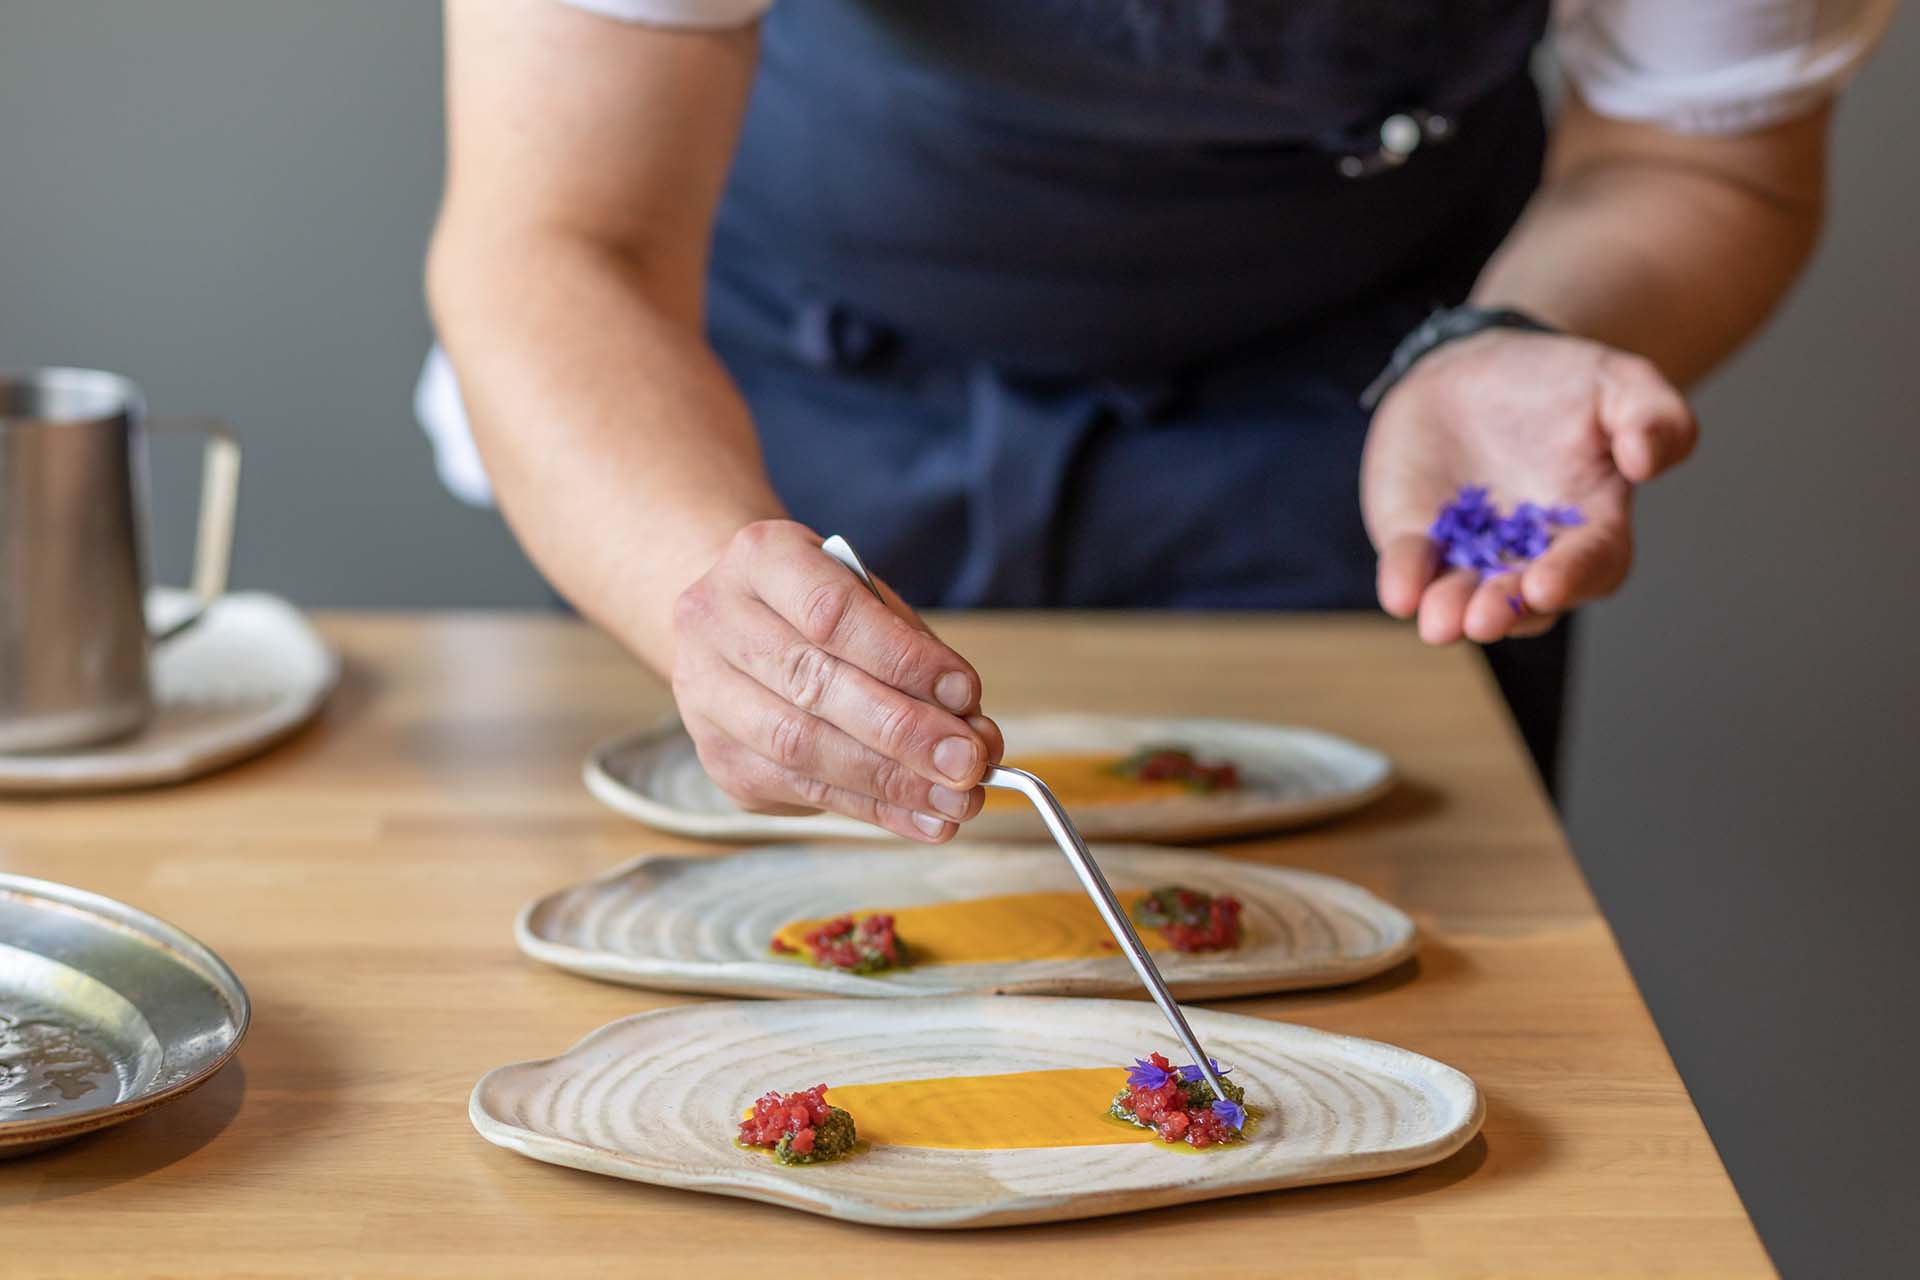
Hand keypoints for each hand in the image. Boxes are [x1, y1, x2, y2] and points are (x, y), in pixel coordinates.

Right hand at [671, 519, 1002, 841]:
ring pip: (801, 747)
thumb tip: (971, 728)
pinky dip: (873, 808)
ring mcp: (706, 694)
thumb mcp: (869, 599)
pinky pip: (801, 790)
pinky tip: (924, 816)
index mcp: (760, 558)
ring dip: (890, 780)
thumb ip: (916, 654)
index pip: (830, 612)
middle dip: (903, 731)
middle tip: (968, 760)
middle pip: (813, 684)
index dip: (902, 658)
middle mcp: (716, 622)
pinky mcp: (719, 758)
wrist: (737, 626)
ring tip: (956, 797)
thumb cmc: (819, 607)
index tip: (965, 694)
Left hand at [1360, 329, 1698, 643]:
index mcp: (1591, 528)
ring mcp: (1470, 554)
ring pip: (1462, 597)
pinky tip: (1399, 593)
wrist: (1477, 367)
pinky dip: (1404, 580)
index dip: (1571, 578)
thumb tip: (1646, 462)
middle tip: (1483, 619)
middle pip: (1522, 601)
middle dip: (1503, 611)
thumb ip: (1655, 418)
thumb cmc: (1561, 383)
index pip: (1592, 565)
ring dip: (1451, 612)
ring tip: (1440, 623)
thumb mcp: (1621, 383)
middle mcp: (1530, 556)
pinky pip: (1411, 566)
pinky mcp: (1418, 539)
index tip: (1546, 585)